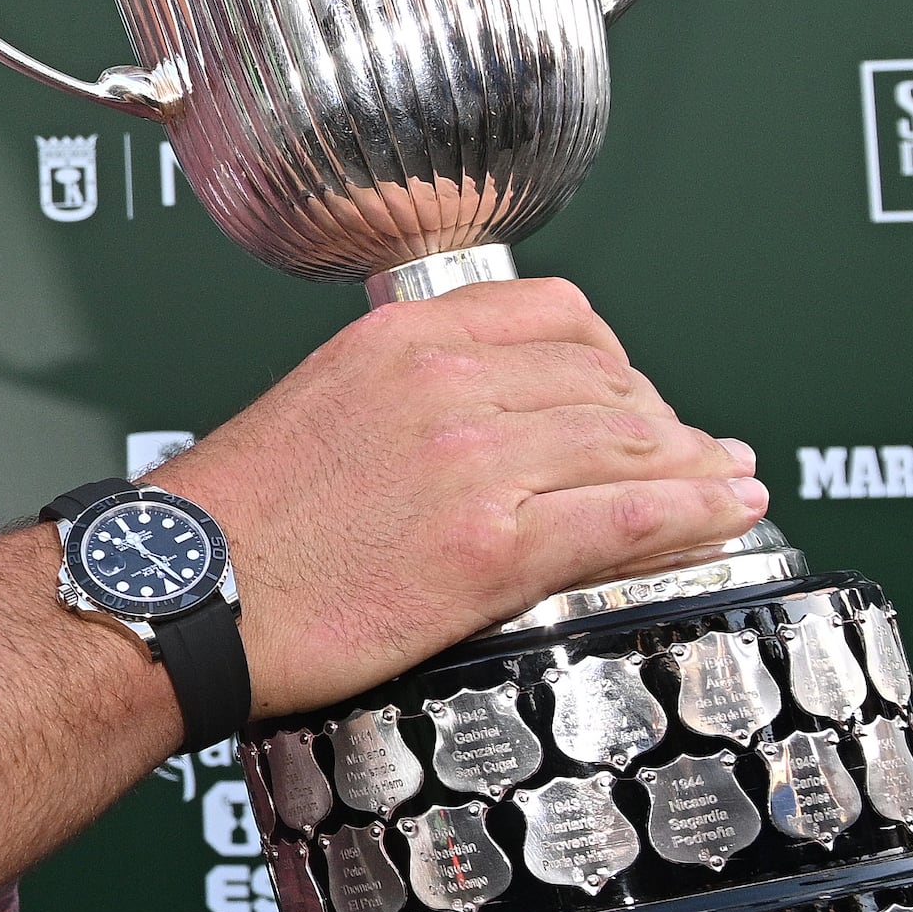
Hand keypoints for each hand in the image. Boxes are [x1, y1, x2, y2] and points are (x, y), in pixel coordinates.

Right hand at [159, 277, 763, 713]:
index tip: (629, 389)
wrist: (181, 595)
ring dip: (699, 464)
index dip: (615, 356)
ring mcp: (476, 463)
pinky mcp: (492, 548)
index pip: (556, 316)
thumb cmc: (229, 524)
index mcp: (402, 336)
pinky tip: (729, 512)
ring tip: (731, 481)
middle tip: (690, 450)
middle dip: (662, 417)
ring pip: (630, 443)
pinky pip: (626, 517)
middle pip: (607, 380)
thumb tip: (467, 423)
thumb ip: (401, 395)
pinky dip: (696, 511)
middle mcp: (447, 384)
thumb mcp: (315, 407)